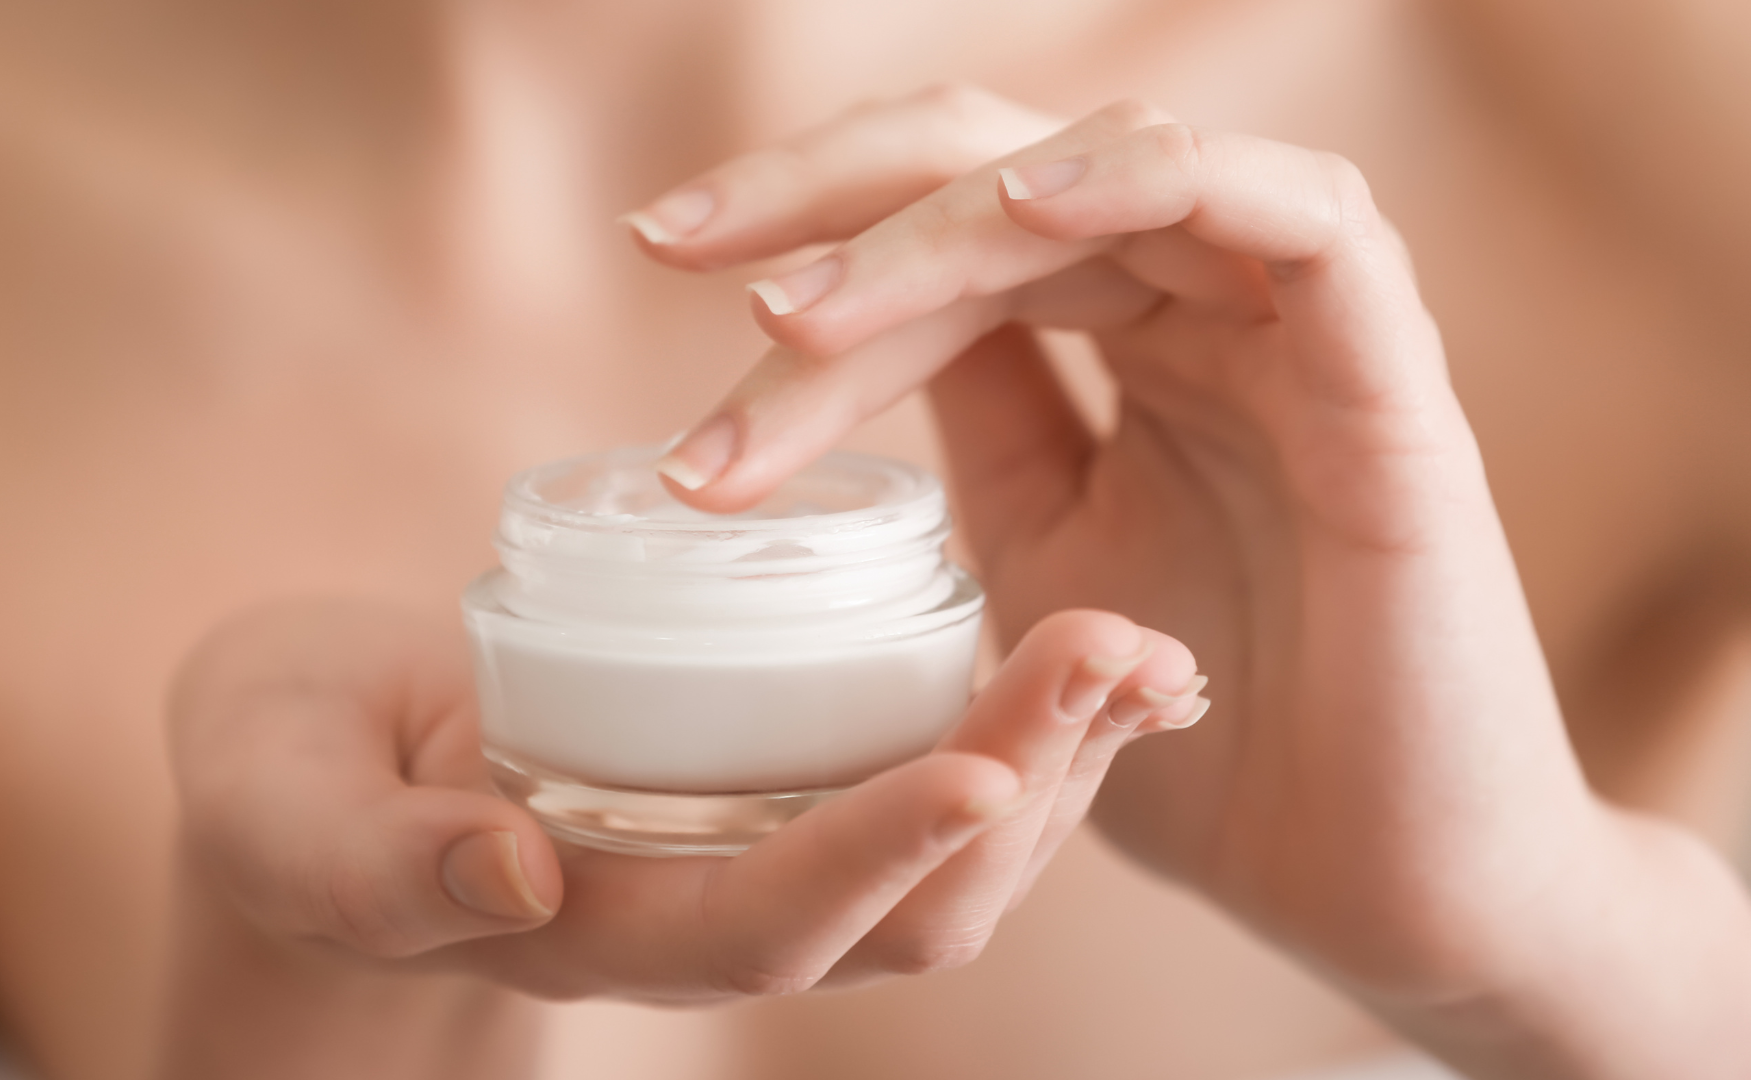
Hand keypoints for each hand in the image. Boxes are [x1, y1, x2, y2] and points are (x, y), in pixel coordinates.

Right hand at [168, 596, 1199, 1004]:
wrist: (327, 764)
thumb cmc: (292, 779)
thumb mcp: (287, 812)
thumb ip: (375, 857)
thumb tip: (512, 872)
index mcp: (592, 931)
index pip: (761, 925)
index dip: (870, 859)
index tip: (985, 769)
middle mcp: (703, 918)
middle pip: (903, 918)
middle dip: (1021, 798)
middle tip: (1125, 658)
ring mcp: (753, 858)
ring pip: (948, 871)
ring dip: (1058, 767)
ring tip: (1149, 653)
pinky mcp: (777, 789)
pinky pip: (929, 788)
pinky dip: (1026, 732)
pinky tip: (1093, 655)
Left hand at [623, 85, 1645, 1022]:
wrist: (1361, 884)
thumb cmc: (1199, 739)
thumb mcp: (1036, 570)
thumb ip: (979, 436)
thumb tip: (838, 336)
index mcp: (1132, 341)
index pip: (955, 230)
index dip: (808, 221)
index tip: (656, 252)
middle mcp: (1209, 309)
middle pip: (1012, 165)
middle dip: (830, 190)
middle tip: (672, 239)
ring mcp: (1300, 332)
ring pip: (1120, 170)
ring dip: (943, 220)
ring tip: (792, 310)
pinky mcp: (1390, 381)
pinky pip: (1300, 216)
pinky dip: (1151, 188)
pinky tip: (1014, 219)